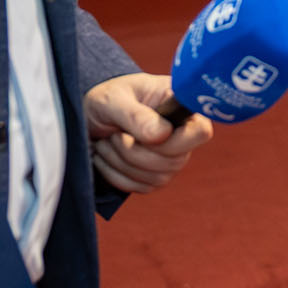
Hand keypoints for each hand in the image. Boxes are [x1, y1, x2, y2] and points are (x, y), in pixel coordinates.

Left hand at [83, 72, 214, 193]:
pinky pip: (142, 187)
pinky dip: (116, 175)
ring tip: (107, 142)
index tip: (146, 135)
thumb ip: (136, 115)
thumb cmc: (104, 101)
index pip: (200, 132)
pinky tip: (106, 157)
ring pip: (158, 177)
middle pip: (175, 161)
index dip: (175, 141)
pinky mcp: (154, 177)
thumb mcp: (113, 100)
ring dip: (122, 162)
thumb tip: (162, 135)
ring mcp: (170, 158)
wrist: (87, 119)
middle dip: (135, 152)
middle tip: (114, 134)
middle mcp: (182, 134)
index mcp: (180, 105)